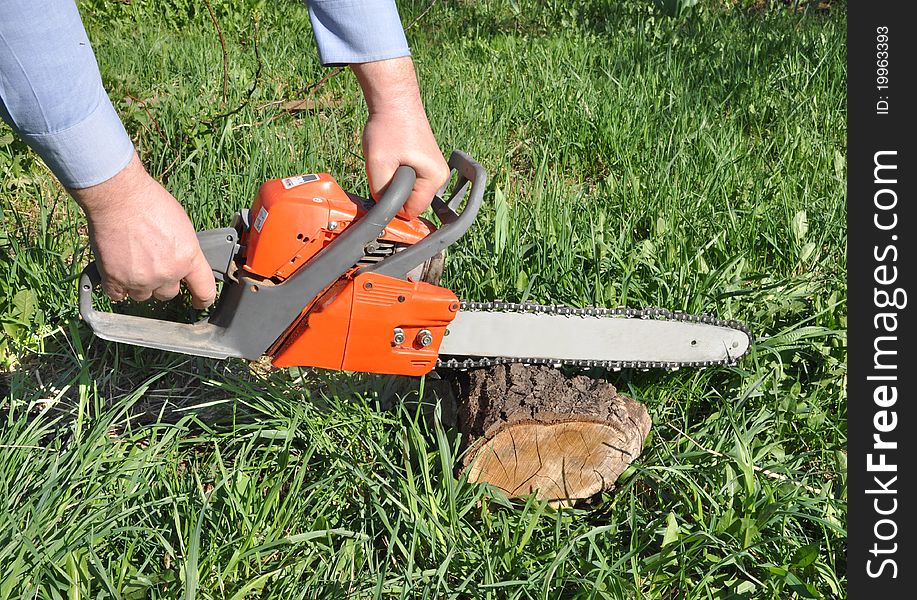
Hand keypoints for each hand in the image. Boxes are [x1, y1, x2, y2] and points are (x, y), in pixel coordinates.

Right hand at [71, 153, 216, 307]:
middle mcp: (167, 273)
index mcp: (188, 258)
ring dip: (139, 285)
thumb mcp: (182, 226)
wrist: (119, 197)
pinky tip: (117, 271)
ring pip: (143, 296)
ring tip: (133, 261)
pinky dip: (117, 287)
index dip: (203, 300)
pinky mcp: (115, 279)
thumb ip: (184, 250)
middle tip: (153, 264)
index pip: (204, 290)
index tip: (199, 303)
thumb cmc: (150, 203)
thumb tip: (182, 263)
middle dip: (163, 283)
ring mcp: (141, 279)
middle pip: (168, 294)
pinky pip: (118, 295)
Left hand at [352, 57, 449, 218]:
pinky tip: (390, 157)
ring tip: (387, 160)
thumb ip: (381, 194)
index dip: (393, 207)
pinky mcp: (424, 163)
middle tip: (383, 169)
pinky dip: (395, 174)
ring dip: (393, 182)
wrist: (394, 99)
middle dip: (393, 193)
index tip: (381, 190)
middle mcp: (439, 176)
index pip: (411, 212)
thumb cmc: (389, 127)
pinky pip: (408, 180)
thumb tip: (382, 212)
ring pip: (407, 191)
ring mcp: (433, 169)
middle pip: (411, 202)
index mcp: (434, 179)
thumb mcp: (379, 165)